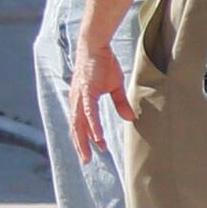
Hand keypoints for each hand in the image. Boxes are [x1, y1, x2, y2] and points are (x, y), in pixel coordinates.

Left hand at [74, 32, 131, 164]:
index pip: (81, 124)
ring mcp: (80, 96)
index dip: (85, 138)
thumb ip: (120, 103)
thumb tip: (129, 118)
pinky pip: (89, 113)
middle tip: (86, 161)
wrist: (96, 46)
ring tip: (90, 154)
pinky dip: (92, 126)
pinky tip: (97, 138)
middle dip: (81, 145)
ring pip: (80, 123)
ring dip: (85, 140)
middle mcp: (77, 100)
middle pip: (77, 127)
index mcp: (81, 100)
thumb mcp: (114, 87)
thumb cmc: (103, 65)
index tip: (93, 152)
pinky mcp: (87, 91)